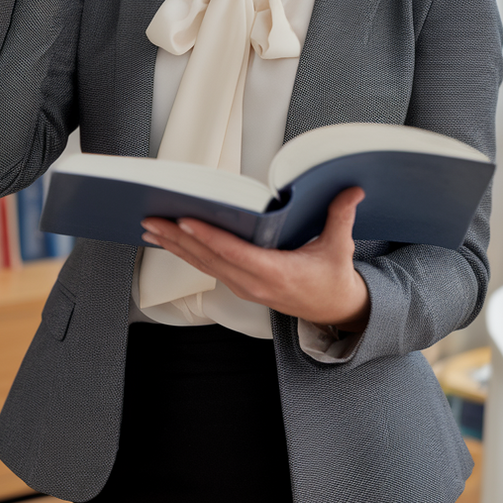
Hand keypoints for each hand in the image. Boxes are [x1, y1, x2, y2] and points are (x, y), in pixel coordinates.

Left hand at [141, 186, 370, 330]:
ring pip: (204, 265)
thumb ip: (341, 217)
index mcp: (277, 274)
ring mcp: (245, 287)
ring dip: (175, 246)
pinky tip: (170, 241)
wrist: (333, 311)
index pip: (235, 254)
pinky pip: (209, 268)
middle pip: (210, 259)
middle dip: (178, 239)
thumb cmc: (333, 280)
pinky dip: (187, 253)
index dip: (209, 238)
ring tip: (151, 227)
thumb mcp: (340, 248)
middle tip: (153, 220)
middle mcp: (255, 283)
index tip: (186, 221)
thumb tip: (351, 190)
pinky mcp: (241, 286)